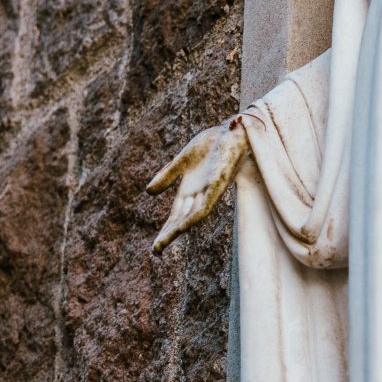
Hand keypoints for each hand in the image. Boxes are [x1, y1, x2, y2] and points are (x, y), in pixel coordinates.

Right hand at [148, 119, 248, 250]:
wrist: (232, 130)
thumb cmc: (211, 144)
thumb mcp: (183, 160)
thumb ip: (168, 175)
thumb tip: (148, 192)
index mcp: (190, 190)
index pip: (176, 215)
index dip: (166, 230)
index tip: (155, 247)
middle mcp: (200, 194)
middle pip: (182, 220)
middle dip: (169, 234)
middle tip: (155, 251)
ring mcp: (211, 190)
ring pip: (193, 216)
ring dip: (179, 229)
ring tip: (165, 241)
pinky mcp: (220, 182)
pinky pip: (207, 203)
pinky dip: (195, 215)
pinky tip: (185, 224)